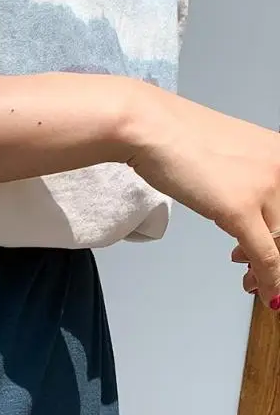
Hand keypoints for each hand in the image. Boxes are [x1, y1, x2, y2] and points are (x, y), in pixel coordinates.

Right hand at [125, 82, 279, 308]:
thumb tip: (239, 203)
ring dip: (271, 271)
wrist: (148, 127)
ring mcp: (264, 188)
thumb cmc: (172, 135)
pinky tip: (259, 288)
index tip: (275, 252)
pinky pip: (264, 254)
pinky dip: (267, 278)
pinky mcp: (240, 209)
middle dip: (278, 255)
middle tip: (257, 272)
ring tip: (249, 280)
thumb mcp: (220, 155)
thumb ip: (240, 178)